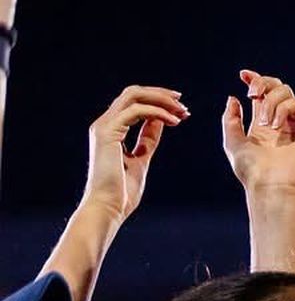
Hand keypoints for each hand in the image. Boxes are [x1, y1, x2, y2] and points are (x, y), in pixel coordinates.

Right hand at [84, 86, 185, 221]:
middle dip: (161, 95)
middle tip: (184, 105)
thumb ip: (148, 140)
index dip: (159, 103)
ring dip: (162, 100)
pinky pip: (136, 111)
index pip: (134, 103)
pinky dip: (158, 113)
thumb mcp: (141, 159)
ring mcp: (104, 126)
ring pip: (133, 96)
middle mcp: (105, 124)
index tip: (182, 112)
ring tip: (182, 112)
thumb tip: (161, 122)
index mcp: (111, 130)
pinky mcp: (107, 132)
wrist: (107, 207)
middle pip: (133, 93)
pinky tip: (174, 122)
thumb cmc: (122, 192)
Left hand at [222, 71, 294, 191]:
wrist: (270, 183)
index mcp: (261, 124)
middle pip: (275, 87)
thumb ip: (231, 119)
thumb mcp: (232, 141)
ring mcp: (293, 123)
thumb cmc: (250, 169)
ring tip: (264, 121)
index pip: (261, 94)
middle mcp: (278, 121)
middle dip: (262, 83)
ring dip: (270, 101)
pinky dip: (283, 109)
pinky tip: (275, 125)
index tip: (243, 74)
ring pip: (286, 92)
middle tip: (252, 93)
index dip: (254, 79)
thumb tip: (233, 97)